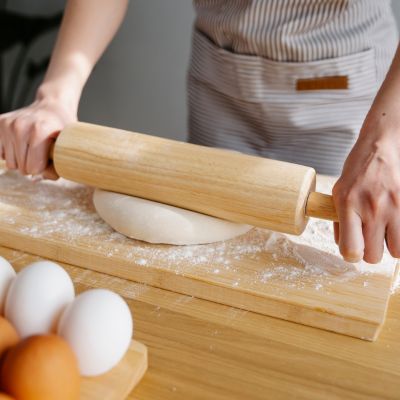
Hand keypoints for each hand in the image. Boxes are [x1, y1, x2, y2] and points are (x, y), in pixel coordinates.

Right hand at [0, 97, 75, 178]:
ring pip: (10, 164)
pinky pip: (2, 154)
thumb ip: (56, 168)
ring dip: (22, 161)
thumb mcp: (67, 148)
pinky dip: (12, 154)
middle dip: (33, 166)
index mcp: (40, 131)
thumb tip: (34, 180)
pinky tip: (22, 144)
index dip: (44, 168)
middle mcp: (20, 126)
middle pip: (21, 168)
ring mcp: (8, 124)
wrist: (52, 105)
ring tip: (33, 149)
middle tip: (42, 154)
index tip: (50, 160)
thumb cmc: (62, 129)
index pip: (34, 168)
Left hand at [333, 117, 399, 262]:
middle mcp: (371, 208)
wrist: (381, 146)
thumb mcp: (339, 192)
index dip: (351, 255)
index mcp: (348, 205)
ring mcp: (394, 207)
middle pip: (374, 256)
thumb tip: (343, 246)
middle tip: (369, 239)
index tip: (353, 249)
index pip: (351, 249)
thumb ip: (339, 219)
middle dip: (370, 251)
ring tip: (384, 232)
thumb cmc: (358, 169)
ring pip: (396, 252)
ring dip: (389, 246)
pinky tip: (394, 224)